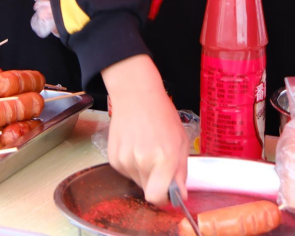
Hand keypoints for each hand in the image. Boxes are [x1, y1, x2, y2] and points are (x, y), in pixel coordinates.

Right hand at [103, 55, 187, 205]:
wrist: (136, 95)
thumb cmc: (162, 115)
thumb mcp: (181, 142)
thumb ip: (181, 172)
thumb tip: (180, 196)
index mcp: (164, 159)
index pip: (157, 197)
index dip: (163, 198)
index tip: (167, 192)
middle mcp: (142, 162)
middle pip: (148, 190)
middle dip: (155, 181)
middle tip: (159, 160)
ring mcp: (125, 160)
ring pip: (137, 180)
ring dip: (144, 171)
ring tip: (146, 147)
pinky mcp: (113, 158)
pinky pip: (126, 172)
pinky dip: (132, 164)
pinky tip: (135, 145)